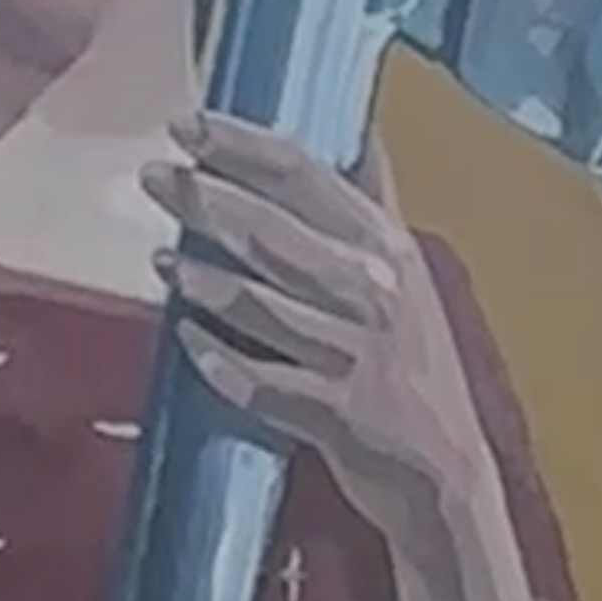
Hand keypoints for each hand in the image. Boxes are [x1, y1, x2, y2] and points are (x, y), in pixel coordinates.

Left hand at [155, 116, 498, 547]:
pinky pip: (260, 382)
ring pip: (261, 305)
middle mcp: (374, 291)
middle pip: (273, 232)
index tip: (185, 124)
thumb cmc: (416, 370)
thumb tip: (360, 133)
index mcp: (387, 247)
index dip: (240, 145)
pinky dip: (218, 361)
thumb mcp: (407, 276)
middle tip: (154, 178)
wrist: (447, 476)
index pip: (305, 175)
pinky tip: (188, 341)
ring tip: (163, 262)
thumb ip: (374, 206)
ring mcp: (355, 354)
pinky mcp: (336, 413)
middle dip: (206, 200)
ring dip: (204, 281)